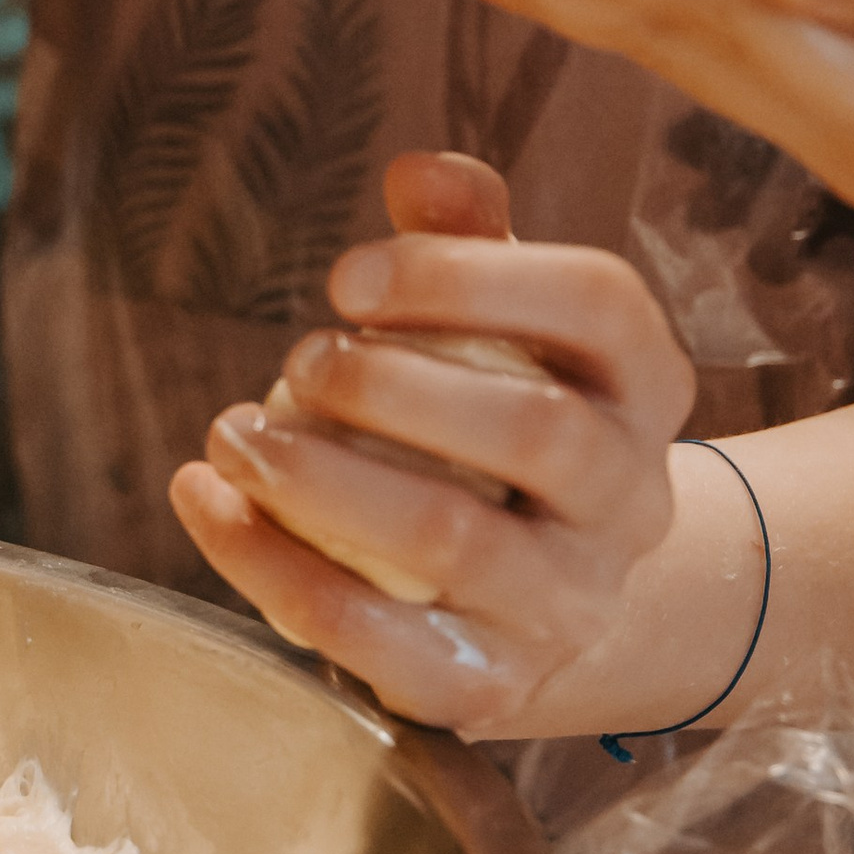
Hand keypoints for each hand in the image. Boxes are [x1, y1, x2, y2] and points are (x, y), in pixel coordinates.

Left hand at [170, 153, 692, 734]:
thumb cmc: (502, 424)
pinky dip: (276, 570)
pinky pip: (381, 639)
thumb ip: (469, 241)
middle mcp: (631, 499)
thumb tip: (418, 169)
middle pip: (536, 430)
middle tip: (296, 359)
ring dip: (322, 479)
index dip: (467, 275)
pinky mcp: (490, 684)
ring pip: (454, 540)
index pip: (597, 305)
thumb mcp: (509, 326)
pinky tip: (206, 504)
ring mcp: (568, 603)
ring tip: (231, 431)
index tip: (345, 276)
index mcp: (647, 384)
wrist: (551, 606)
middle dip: (394, 385)